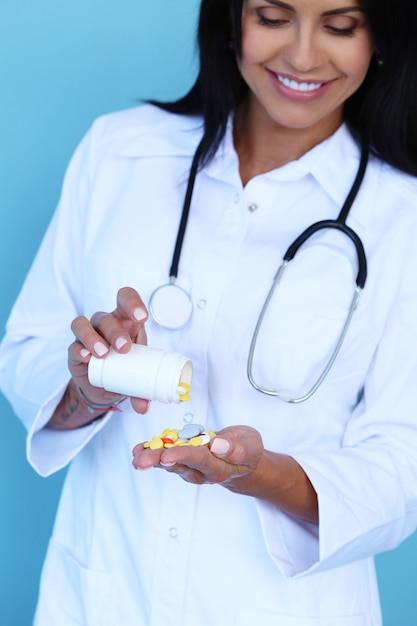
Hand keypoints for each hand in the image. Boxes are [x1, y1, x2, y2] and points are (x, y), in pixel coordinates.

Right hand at [69, 286, 149, 413]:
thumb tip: (144, 408)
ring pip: (84, 325)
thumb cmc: (128, 368)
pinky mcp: (75, 350)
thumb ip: (143, 391)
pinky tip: (87, 358)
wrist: (106, 386)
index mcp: (126, 321)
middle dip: (115, 331)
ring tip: (103, 354)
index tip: (141, 317)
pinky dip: (80, 350)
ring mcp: (88, 335)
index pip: (126, 299)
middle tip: (124, 348)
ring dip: (93, 338)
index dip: (132, 303)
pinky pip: (73, 345)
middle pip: (107, 317)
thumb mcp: (139, 376)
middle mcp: (106, 324)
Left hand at [131, 425, 263, 484]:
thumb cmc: (248, 452)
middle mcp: (201, 470)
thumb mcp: (250, 446)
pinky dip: (153, 450)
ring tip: (136, 453)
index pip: (198, 460)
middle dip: (157, 461)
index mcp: (219, 467)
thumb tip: (217, 444)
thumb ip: (235, 448)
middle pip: (178, 465)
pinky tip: (140, 449)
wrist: (245, 461)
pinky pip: (167, 454)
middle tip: (139, 461)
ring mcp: (191, 466)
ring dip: (151, 457)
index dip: (182, 456)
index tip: (166, 455)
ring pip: (169, 461)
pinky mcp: (185, 458)